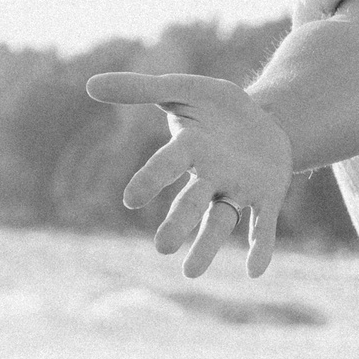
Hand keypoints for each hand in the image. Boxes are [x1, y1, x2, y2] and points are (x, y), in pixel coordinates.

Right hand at [90, 71, 293, 275]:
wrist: (267, 118)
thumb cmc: (217, 107)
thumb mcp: (184, 89)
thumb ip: (142, 88)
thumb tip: (90, 85)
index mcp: (190, 148)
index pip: (167, 164)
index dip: (152, 179)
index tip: (131, 200)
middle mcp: (211, 175)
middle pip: (192, 202)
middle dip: (179, 222)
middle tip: (163, 248)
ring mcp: (238, 189)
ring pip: (221, 221)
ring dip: (207, 245)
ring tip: (190, 273)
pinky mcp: (268, 197)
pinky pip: (263, 227)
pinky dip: (260, 248)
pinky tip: (255, 271)